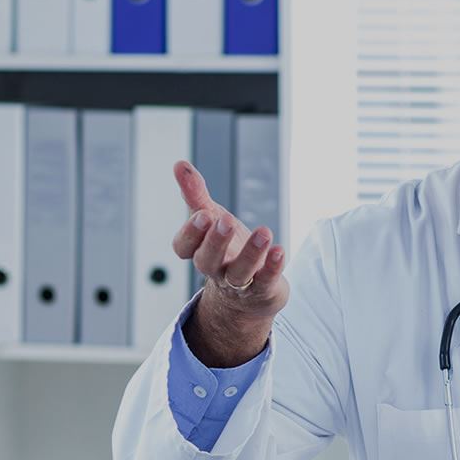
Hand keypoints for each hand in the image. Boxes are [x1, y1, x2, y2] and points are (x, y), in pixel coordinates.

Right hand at [170, 160, 288, 366]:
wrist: (250, 294)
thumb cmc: (227, 250)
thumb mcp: (212, 219)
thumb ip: (195, 194)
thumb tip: (179, 165)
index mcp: (199, 251)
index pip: (184, 247)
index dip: (191, 233)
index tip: (203, 214)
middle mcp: (216, 268)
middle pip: (207, 260)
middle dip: (215, 242)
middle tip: (224, 221)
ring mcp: (239, 283)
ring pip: (239, 273)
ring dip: (251, 254)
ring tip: (264, 231)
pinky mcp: (262, 290)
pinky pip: (266, 281)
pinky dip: (273, 267)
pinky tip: (280, 251)